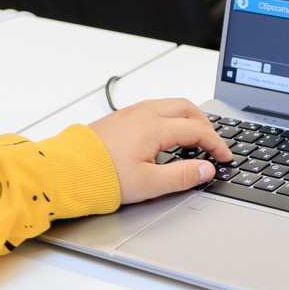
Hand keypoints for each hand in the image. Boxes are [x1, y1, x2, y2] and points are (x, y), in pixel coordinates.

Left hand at [88, 99, 232, 205]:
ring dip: (187, 118)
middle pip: (186, 108)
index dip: (216, 144)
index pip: (197, 130)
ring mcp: (130, 113)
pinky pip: (154, 109)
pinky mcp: (119, 118)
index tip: (224, 157)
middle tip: (213, 143)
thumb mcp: (149, 184)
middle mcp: (143, 114)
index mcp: (154, 127)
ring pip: (169, 105)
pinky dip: (170, 118)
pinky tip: (167, 135)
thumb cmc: (100, 177)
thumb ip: (182, 176)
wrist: (64, 171)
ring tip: (194, 138)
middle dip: (205, 124)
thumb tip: (206, 170)